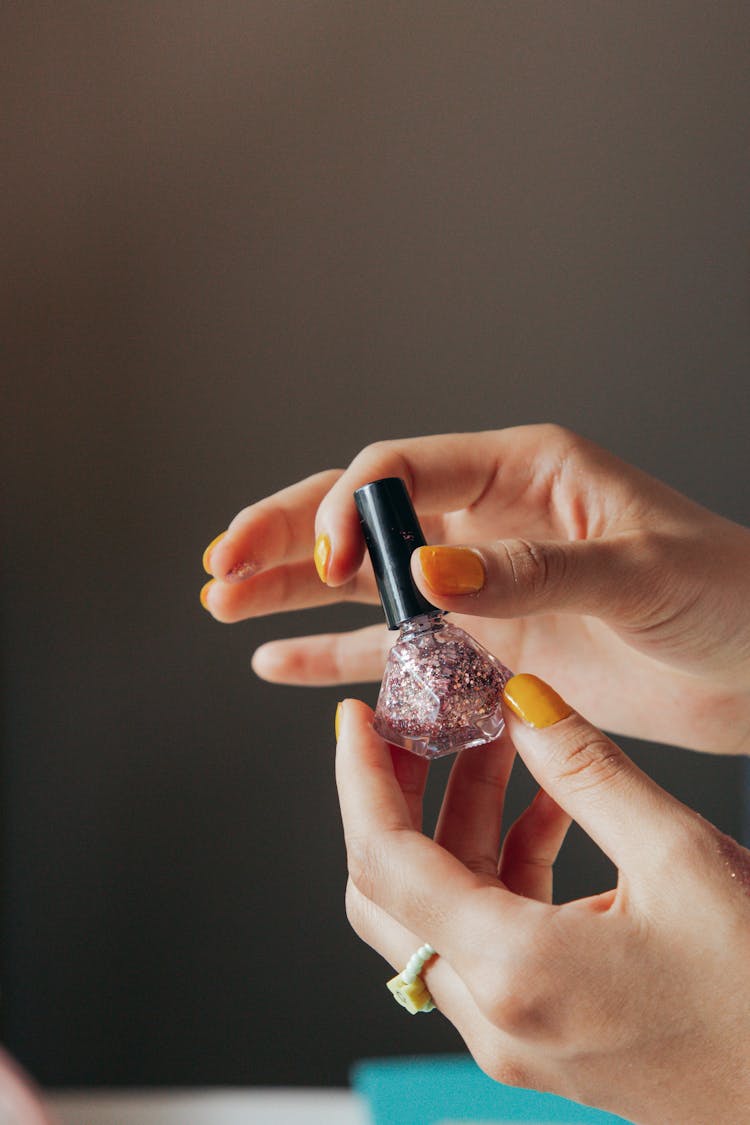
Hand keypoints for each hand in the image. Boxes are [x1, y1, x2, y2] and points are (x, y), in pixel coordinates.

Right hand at [200, 425, 749, 752]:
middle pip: (364, 522)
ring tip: (223, 602)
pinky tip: (280, 660)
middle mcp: (488, 524)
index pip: (405, 470)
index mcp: (523, 473)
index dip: (349, 508)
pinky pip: (396, 651)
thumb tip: (429, 574)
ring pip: (364, 586)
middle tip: (221, 564)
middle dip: (288, 537)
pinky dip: (336, 655)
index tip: (319, 556)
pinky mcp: (487, 649)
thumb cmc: (729, 594)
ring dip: (292, 593)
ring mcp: (482, 589)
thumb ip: (531, 572)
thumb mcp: (637, 569)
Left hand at [335, 677, 749, 1124]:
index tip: (355, 718)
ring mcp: (516, 1033)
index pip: (384, 860)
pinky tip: (549, 806)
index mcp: (513, 973)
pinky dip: (505, 863)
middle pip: (392, 890)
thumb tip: (522, 700)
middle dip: (396, 794)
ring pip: (443, 910)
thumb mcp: (679, 855)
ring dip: (460, 821)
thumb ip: (586, 767)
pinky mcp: (545, 1031)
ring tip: (497, 741)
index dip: (360, 776)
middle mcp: (495, 1016)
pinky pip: (493, 935)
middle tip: (415, 722)